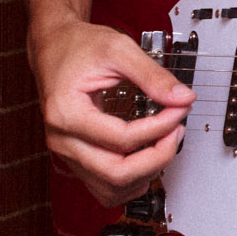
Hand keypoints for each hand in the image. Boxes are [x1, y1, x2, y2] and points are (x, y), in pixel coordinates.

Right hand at [30, 13, 191, 209]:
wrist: (54, 47)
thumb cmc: (78, 46)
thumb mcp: (119, 49)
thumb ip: (153, 75)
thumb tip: (182, 98)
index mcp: (66, 112)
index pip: (123, 139)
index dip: (159, 128)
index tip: (178, 110)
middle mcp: (62, 139)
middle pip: (116, 173)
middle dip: (157, 157)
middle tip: (175, 131)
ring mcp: (66, 152)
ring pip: (111, 189)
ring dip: (145, 174)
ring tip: (164, 145)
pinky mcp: (74, 158)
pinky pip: (104, 187)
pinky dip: (130, 181)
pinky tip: (146, 159)